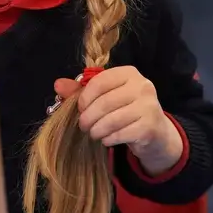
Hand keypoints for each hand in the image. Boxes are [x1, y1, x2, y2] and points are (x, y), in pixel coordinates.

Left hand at [54, 66, 182, 172]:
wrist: (155, 132)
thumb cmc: (125, 109)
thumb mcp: (105, 96)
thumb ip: (81, 90)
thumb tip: (57, 84)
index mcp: (129, 73)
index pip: (100, 81)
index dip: (85, 97)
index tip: (80, 109)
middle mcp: (142, 86)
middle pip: (105, 102)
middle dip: (88, 117)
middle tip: (83, 126)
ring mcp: (149, 106)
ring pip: (112, 120)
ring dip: (97, 130)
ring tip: (93, 133)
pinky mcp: (150, 126)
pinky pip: (121, 134)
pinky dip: (109, 139)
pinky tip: (106, 139)